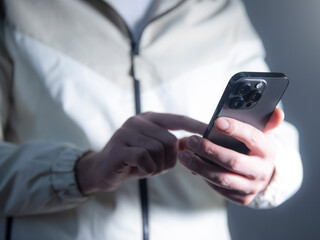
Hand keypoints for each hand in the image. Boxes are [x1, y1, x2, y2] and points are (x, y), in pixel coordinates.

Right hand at [75, 112, 206, 195]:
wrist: (102, 171)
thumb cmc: (133, 161)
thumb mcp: (156, 152)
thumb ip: (174, 145)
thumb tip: (195, 141)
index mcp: (150, 118)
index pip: (178, 119)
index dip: (195, 125)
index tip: (211, 131)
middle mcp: (138, 121)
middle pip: (170, 140)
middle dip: (170, 160)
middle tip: (160, 167)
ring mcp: (126, 132)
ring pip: (158, 150)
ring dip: (158, 166)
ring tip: (148, 168)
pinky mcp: (119, 147)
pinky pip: (145, 158)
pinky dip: (148, 169)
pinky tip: (141, 170)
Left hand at [178, 108, 283, 204]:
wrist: (265, 176)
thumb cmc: (257, 149)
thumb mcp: (264, 134)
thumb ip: (268, 121)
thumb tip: (278, 112)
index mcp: (268, 150)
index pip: (252, 138)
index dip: (235, 129)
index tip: (217, 121)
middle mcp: (262, 171)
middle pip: (233, 161)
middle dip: (209, 150)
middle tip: (191, 140)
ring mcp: (252, 187)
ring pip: (222, 178)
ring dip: (199, 166)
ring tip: (184, 155)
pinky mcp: (242, 198)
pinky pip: (219, 188)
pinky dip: (204, 177)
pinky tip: (193, 166)